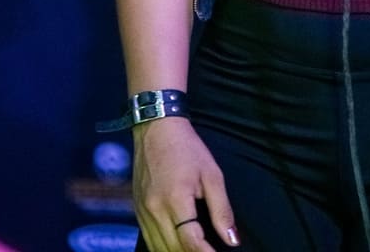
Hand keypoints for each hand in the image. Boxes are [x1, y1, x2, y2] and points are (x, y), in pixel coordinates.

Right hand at [133, 118, 238, 249]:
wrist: (156, 129)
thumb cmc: (186, 148)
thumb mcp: (212, 174)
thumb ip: (222, 210)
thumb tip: (232, 240)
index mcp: (176, 199)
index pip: (191, 242)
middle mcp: (155, 210)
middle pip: (174, 250)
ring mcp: (143, 212)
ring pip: (159, 250)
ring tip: (196, 251)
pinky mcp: (137, 211)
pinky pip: (149, 240)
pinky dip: (163, 249)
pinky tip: (177, 247)